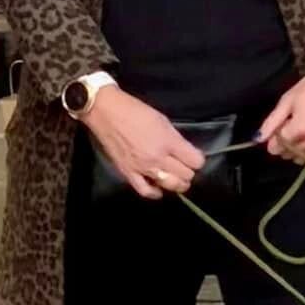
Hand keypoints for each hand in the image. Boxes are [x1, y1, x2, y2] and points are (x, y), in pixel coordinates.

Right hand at [83, 87, 205, 199]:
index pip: (196, 161)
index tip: (194, 157)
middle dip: (189, 171)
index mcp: (168, 141)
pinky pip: (146, 191)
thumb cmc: (135, 111)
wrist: (106, 112)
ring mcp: (143, 168)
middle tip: (184, 166)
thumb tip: (184, 152)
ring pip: (170, 185)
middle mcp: (158, 157)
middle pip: (186, 175)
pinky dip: (155, 193)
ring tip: (176, 179)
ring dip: (177, 183)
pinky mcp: (128, 173)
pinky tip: (159, 189)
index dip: (197, 159)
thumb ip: (175, 138)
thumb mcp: (162, 120)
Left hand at [259, 60, 304, 161]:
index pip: (278, 148)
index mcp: (300, 128)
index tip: (277, 133)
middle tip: (291, 130)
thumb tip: (257, 139)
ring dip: (300, 151)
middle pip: (291, 154)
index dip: (274, 142)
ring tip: (304, 132)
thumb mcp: (287, 101)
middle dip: (286, 146)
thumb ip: (271, 123)